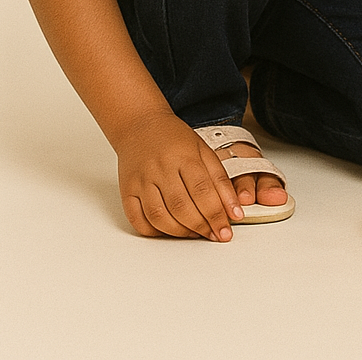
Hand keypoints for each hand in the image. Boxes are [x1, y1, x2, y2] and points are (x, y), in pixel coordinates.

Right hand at [114, 112, 244, 240]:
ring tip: (196, 234)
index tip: (226, 232)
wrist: (141, 125)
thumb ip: (220, 180)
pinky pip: (138, 220)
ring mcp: (141, 181)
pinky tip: (169, 231)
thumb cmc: (175, 139)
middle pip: (182, 207)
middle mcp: (161, 169)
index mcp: (184, 156)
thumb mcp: (204, 151)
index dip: (216, 214)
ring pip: (159, 217)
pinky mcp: (127, 191)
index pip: (203, 191)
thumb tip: (234, 211)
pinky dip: (155, 232)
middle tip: (214, 235)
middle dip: (201, 226)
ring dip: (180, 232)